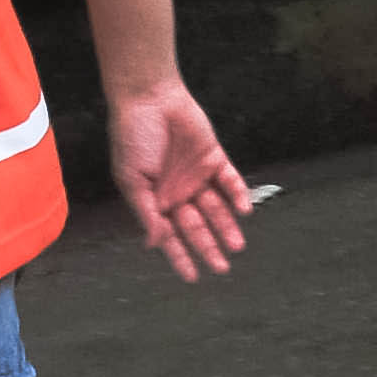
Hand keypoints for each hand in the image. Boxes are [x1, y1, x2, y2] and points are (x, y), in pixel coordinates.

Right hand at [105, 73, 255, 282]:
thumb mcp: (132, 180)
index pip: (171, 235)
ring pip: (216, 208)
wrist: (149, 99)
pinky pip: (229, 180)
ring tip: (237, 246)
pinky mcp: (213, 158)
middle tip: (222, 267)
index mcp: (155, 200)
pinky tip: (244, 210)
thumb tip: (153, 244)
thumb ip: (146, 212)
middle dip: (209, 247)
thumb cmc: (132, 138)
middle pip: (197, 226)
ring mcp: (197, 176)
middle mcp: (178, 192)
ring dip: (227, 226)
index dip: (180, 256)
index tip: (193, 277)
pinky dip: (238, 194)